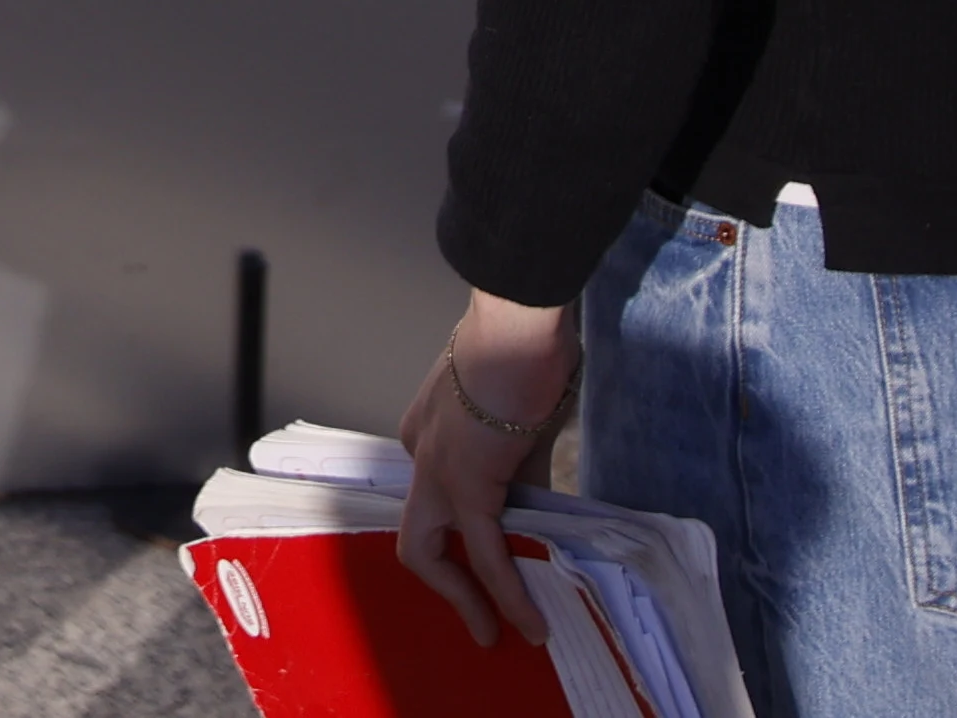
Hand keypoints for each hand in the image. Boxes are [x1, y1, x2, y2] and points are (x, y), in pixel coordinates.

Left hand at [391, 291, 579, 648]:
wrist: (520, 322)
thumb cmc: (527, 348)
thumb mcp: (522, 415)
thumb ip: (520, 463)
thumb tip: (537, 505)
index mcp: (427, 429)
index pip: (443, 495)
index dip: (473, 527)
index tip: (510, 545)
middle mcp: (419, 452)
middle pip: (419, 534)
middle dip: (447, 583)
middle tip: (481, 619)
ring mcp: (435, 471)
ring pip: (432, 554)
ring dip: (471, 600)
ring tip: (507, 632)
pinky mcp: (465, 485)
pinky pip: (486, 553)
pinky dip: (506, 593)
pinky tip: (529, 620)